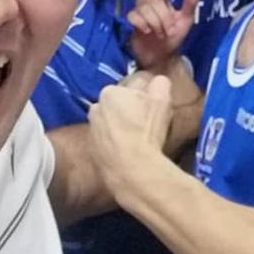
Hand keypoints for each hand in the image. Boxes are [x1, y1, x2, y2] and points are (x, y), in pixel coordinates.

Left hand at [89, 74, 172, 199]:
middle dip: (128, 112)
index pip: (129, 90)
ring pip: (110, 124)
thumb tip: (158, 82)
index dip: (143, 99)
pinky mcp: (91, 153)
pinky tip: (129, 154)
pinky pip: (107, 143)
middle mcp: (95, 109)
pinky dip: (115, 146)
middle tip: (145, 125)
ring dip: (121, 129)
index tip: (151, 109)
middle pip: (117, 106)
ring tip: (138, 142)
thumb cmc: (147, 131)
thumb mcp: (162, 100)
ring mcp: (91, 132)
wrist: (132, 171)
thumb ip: (160, 84)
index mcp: (109, 92)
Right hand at [128, 0, 204, 70]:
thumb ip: (190, 2)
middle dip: (164, 16)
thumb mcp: (185, 19)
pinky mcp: (132, 23)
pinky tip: (147, 31)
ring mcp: (139, 12)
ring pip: (143, 7)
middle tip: (169, 30)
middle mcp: (150, 2)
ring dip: (155, 22)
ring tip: (160, 34)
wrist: (161, 57)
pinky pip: (132, 16)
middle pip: (154, 0)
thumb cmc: (174, 35)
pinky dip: (141, 23)